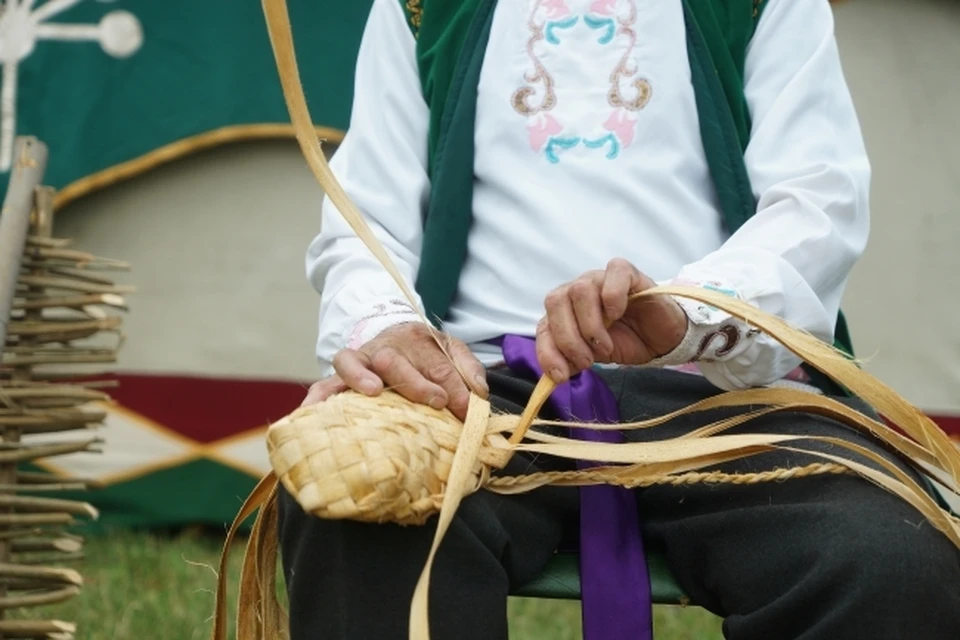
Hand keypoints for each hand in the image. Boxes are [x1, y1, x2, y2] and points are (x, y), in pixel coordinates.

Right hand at [300, 323, 486, 419]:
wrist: (392, 335)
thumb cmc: (425, 353)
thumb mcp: (452, 351)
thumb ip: (468, 369)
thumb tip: (479, 394)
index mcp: (418, 340)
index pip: (437, 363)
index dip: (454, 386)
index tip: (466, 409)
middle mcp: (386, 347)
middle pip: (395, 360)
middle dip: (415, 382)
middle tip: (434, 401)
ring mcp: (360, 359)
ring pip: (353, 360)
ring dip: (361, 377)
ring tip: (373, 392)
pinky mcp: (340, 375)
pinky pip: (324, 382)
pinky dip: (317, 396)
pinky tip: (312, 411)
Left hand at [536, 258, 687, 382]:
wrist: (660, 339)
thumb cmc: (625, 342)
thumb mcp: (593, 356)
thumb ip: (570, 362)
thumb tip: (552, 376)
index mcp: (564, 310)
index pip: (544, 325)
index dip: (548, 351)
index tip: (561, 376)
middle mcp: (577, 290)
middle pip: (555, 301)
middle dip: (568, 339)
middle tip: (588, 360)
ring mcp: (601, 278)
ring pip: (580, 289)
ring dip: (590, 324)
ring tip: (605, 345)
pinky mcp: (627, 273)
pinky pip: (613, 273)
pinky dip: (612, 296)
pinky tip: (618, 314)